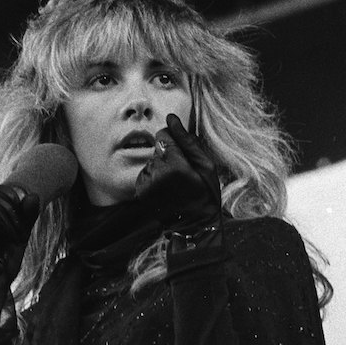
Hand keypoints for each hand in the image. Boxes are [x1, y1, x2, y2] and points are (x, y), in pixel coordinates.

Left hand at [132, 114, 221, 231]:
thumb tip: (171, 118)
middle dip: (169, 155)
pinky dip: (154, 178)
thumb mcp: (206, 166)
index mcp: (174, 166)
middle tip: (182, 174)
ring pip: (151, 160)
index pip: (163, 135)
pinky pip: (145, 173)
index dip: (174, 142)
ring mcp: (146, 184)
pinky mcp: (140, 191)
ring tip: (175, 183)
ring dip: (161, 167)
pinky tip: (166, 189)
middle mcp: (156, 174)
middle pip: (156, 148)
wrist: (193, 227)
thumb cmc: (205, 195)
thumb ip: (187, 140)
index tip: (183, 154)